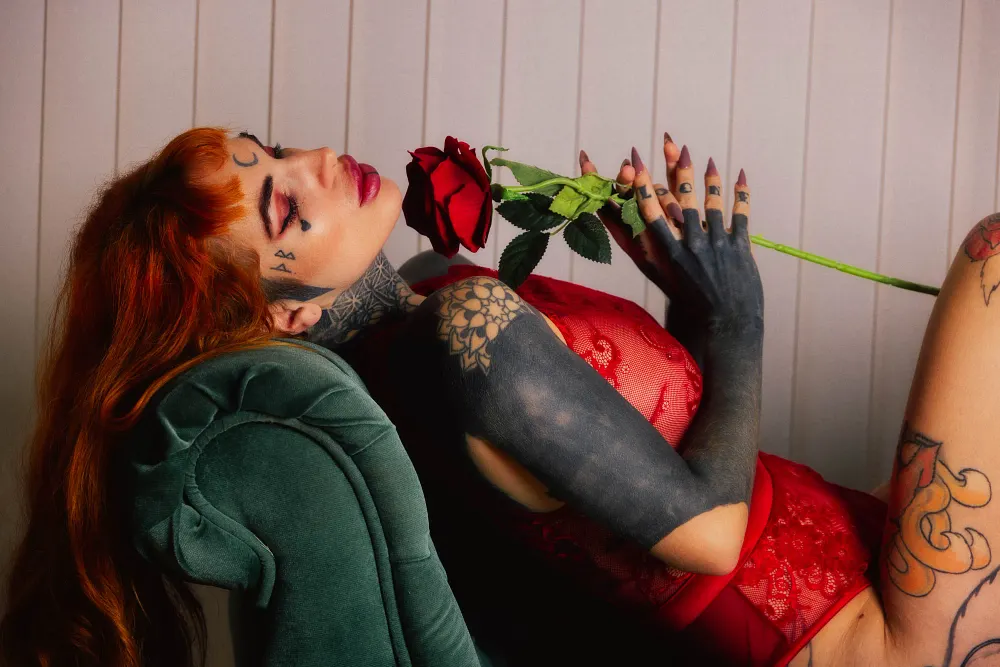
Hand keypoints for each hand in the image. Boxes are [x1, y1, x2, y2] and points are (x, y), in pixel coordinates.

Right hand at [580, 135, 762, 340]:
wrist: (724, 323)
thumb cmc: (688, 300)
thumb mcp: (662, 277)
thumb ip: (647, 249)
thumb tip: (628, 224)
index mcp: (669, 253)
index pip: (651, 212)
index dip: (642, 186)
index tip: (633, 164)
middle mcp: (692, 245)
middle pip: (683, 199)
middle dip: (677, 170)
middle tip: (672, 144)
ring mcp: (718, 244)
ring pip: (712, 202)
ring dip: (710, 177)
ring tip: (706, 159)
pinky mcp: (740, 246)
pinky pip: (741, 212)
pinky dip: (741, 192)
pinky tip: (740, 174)